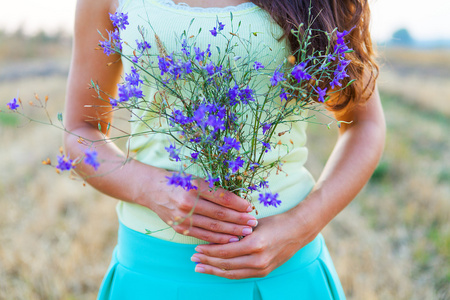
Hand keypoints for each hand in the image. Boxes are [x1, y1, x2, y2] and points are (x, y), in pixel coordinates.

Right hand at [139, 169, 257, 243]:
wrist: (152, 189)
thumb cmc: (178, 181)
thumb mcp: (196, 179)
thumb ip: (214, 189)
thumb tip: (238, 201)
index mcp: (195, 186)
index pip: (222, 197)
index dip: (238, 204)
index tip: (250, 208)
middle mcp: (188, 202)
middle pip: (220, 214)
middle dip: (239, 220)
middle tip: (253, 223)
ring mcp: (183, 217)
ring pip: (213, 227)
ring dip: (232, 231)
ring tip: (246, 232)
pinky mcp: (180, 228)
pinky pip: (203, 235)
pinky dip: (218, 239)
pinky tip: (230, 240)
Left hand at [190, 208, 316, 278]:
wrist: (297, 231)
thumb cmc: (274, 222)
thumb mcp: (253, 223)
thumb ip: (235, 231)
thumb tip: (213, 236)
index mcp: (255, 244)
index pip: (224, 252)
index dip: (208, 251)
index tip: (196, 248)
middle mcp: (258, 260)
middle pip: (225, 265)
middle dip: (207, 262)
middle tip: (193, 259)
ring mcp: (261, 268)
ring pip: (231, 273)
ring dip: (214, 271)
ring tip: (200, 267)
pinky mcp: (263, 272)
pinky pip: (240, 275)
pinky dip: (226, 273)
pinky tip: (216, 270)